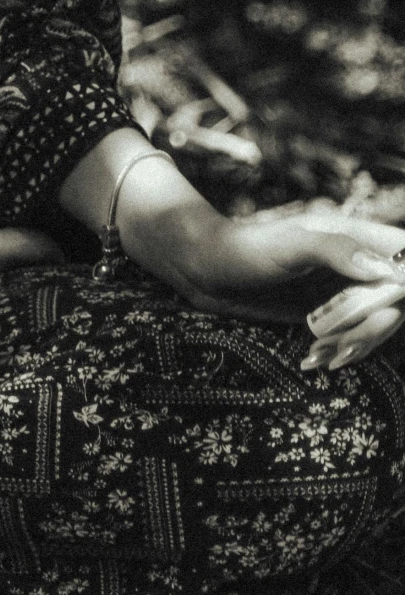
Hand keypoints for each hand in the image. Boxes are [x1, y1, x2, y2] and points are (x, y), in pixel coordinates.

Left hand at [150, 201, 404, 365]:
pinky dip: (342, 350)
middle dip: (372, 325)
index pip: (403, 253)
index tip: (393, 302)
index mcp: (355, 235)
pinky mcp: (331, 313)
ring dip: (355, 343)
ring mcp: (345, 290)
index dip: (404, 283)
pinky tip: (314, 359)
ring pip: (379, 323)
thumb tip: (387, 271)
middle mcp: (357, 262)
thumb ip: (336, 251)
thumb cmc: (247, 249)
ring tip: (317, 351)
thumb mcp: (289, 246)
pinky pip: (355, 337)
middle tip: (335, 341)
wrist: (209, 270)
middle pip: (396, 299)